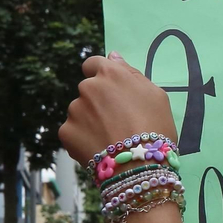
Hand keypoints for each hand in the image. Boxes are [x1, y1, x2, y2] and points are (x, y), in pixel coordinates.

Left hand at [59, 53, 177, 168]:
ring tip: (111, 140)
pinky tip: (100, 149)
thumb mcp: (156, 95)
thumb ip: (131, 72)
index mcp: (110, 74)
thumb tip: (113, 55)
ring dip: (91, 121)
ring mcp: (74, 110)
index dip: (101, 77)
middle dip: (98, 102)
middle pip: (88, 90)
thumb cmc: (156, 129)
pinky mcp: (66, 132)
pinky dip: (84, 139)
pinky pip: (74, 132)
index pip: (93, 64)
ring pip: (80, 112)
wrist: (140, 167)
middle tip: (118, 123)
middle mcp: (88, 87)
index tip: (112, 92)